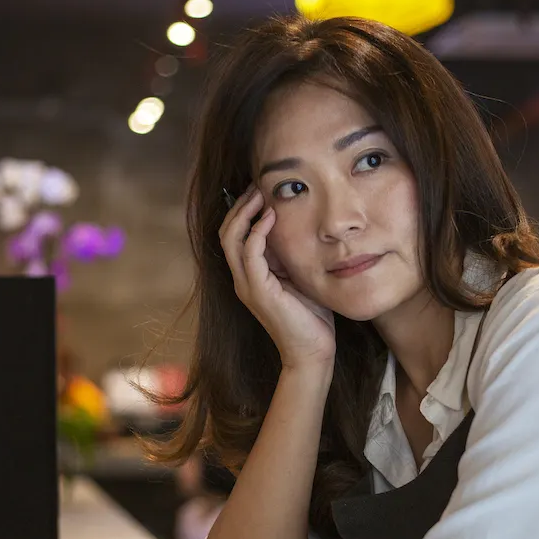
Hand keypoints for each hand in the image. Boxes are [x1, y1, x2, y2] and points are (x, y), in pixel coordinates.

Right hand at [219, 186, 335, 369]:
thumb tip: (298, 227)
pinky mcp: (258, 291)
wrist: (312, 352)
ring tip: (262, 194)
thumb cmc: (311, 318)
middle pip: (226, 232)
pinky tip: (271, 217)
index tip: (261, 190)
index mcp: (250, 276)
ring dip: (245, 213)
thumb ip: (291, 256)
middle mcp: (242, 279)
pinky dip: (257, 231)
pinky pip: (250, 253)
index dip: (244, 211)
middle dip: (240, 206)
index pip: (235, 235)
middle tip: (258, 185)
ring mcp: (247, 285)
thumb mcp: (300, 277)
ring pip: (231, 239)